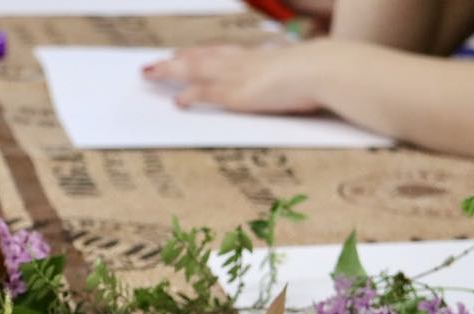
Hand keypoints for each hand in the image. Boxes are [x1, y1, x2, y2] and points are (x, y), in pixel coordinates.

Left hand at [142, 42, 326, 113]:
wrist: (323, 70)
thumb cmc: (321, 70)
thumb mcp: (300, 68)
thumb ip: (289, 71)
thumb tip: (292, 72)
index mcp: (257, 56)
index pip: (221, 52)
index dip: (201, 53)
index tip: (185, 52)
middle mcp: (242, 62)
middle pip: (201, 57)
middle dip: (177, 59)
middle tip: (157, 62)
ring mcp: (237, 77)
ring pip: (194, 70)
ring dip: (170, 71)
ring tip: (150, 73)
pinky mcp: (237, 95)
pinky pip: (205, 93)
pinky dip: (188, 96)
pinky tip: (177, 102)